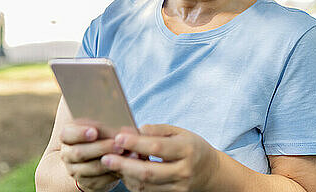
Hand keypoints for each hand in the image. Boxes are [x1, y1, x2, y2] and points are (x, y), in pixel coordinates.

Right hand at [59, 120, 125, 191]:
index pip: (68, 134)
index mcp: (67, 136)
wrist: (92, 157)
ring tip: (129, 153)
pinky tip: (128, 165)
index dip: (80, 133)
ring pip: (92, 168)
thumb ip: (99, 114)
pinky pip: (102, 180)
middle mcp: (68, 154)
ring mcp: (76, 170)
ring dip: (112, 161)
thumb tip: (111, 100)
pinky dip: (116, 172)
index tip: (94, 131)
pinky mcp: (89, 182)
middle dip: (101, 147)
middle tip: (117, 143)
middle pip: (80, 152)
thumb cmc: (98, 132)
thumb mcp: (95, 121)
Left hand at [100, 124, 218, 191]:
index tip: (118, 137)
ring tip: (112, 164)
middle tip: (106, 158)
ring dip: (126, 175)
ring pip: (146, 185)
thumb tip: (135, 130)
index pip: (157, 147)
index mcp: (187, 149)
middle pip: (148, 171)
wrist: (210, 172)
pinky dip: (134, 183)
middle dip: (124, 165)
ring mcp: (179, 187)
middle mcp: (183, 171)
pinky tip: (125, 173)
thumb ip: (158, 130)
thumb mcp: (180, 132)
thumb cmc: (192, 147)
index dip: (136, 143)